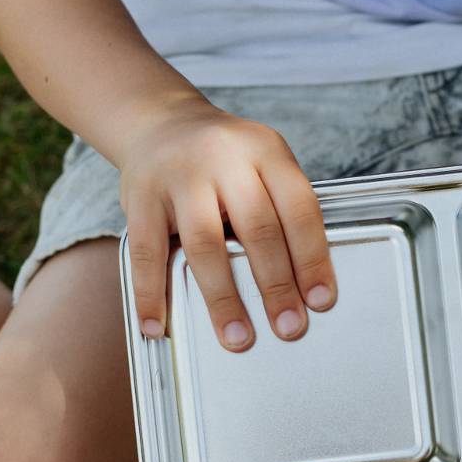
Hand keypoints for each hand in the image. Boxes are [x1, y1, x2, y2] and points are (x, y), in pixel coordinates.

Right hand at [117, 97, 336, 351]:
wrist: (162, 123)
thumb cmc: (226, 160)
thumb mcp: (264, 164)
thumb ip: (283, 211)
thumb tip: (304, 285)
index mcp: (267, 152)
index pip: (299, 209)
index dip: (313, 258)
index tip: (321, 301)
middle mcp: (225, 159)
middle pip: (258, 229)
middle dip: (276, 285)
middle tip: (289, 328)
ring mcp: (180, 177)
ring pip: (206, 244)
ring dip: (223, 298)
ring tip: (238, 337)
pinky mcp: (141, 197)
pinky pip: (147, 253)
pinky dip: (152, 294)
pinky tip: (160, 325)